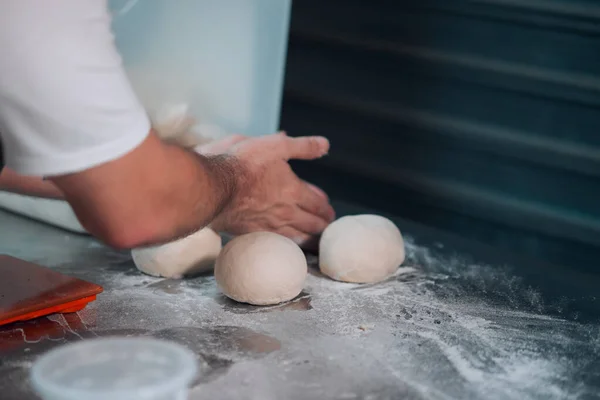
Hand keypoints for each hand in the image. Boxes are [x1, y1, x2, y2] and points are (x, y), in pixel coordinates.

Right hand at [209, 132, 334, 245]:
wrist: (213, 186)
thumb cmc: (242, 163)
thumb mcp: (275, 146)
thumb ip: (302, 147)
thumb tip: (325, 144)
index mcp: (294, 190)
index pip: (318, 204)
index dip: (326, 209)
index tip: (330, 213)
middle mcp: (286, 212)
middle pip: (312, 224)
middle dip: (322, 226)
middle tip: (327, 228)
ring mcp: (270, 225)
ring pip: (298, 237)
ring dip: (310, 239)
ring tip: (315, 241)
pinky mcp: (253, 234)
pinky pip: (278, 244)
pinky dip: (289, 246)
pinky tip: (289, 247)